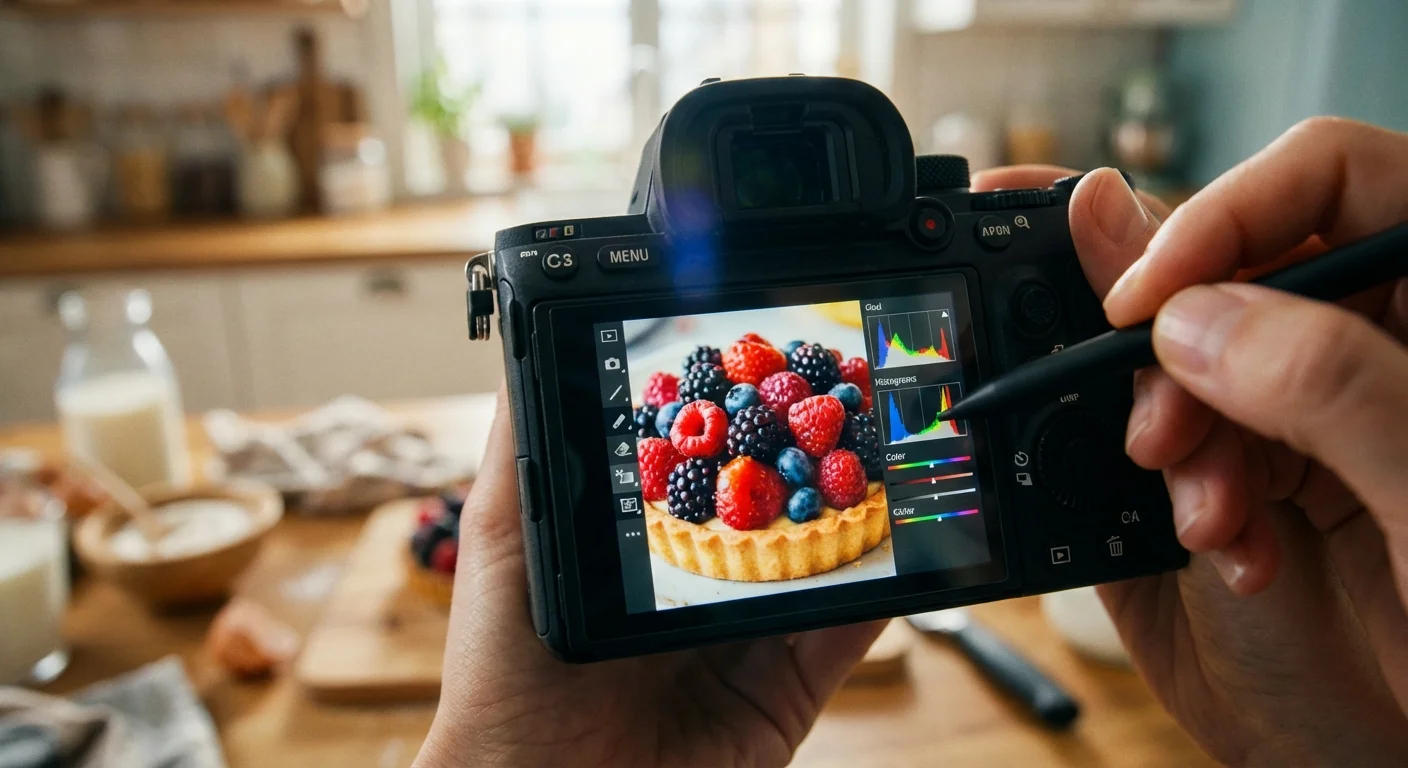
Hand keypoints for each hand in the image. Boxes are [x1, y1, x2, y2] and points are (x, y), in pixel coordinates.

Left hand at [415, 390, 883, 767]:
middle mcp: (695, 587)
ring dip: (853, 513)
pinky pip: (845, 634)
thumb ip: (524, 445)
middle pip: (765, 511)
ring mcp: (745, 639)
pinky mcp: (786, 693)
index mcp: (637, 547)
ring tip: (885, 451)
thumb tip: (529, 340)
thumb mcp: (503, 538)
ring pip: (816, 562)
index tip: (761, 361)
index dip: (729, 419)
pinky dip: (881, 589)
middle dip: (804, 459)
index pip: (696, 469)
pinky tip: (905, 539)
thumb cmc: (502, 678)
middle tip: (843, 398)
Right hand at [975, 121, 1407, 766]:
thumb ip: (1323, 383)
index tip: (1144, 299)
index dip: (1226, 215)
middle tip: (1162, 433)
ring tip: (1209, 520)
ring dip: (1177, 434)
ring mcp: (1323, 403)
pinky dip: (1184, 489)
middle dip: (1181, 350)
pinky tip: (1223, 544)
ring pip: (1201, 357)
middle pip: (1243, 267)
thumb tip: (1189, 311)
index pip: (1329, 178)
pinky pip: (1193, 439)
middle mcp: (1376, 338)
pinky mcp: (1277, 465)